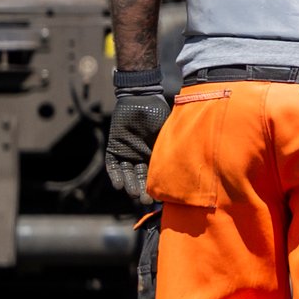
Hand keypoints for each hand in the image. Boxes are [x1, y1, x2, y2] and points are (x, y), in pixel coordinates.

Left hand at [102, 79, 172, 206]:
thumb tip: (185, 166)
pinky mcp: (114, 148)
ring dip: (129, 184)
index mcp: (156, 153)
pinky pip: (113, 165)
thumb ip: (172, 148)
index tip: (160, 198)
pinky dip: (116, 175)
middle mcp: (141, 155)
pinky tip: (119, 185)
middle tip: (144, 200)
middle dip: (142, 189)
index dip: (157, 186)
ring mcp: (127, 152)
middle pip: (141, 177)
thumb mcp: (169, 134)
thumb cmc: (160, 113)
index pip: (156, 173)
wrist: (142, 97)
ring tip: (133, 194)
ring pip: (127, 173)